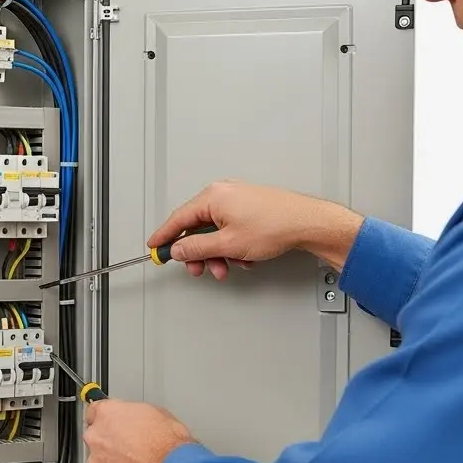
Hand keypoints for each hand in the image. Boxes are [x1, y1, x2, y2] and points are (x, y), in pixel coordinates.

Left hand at [84, 399, 195, 462]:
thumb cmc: (168, 445)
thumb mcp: (156, 413)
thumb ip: (134, 416)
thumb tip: (136, 420)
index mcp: (107, 414)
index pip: (94, 411)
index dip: (106, 419)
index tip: (111, 423)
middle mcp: (96, 437)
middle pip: (96, 437)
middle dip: (110, 442)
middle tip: (131, 448)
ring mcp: (97, 462)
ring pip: (100, 461)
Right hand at [149, 179, 364, 279]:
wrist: (307, 223)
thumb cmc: (275, 225)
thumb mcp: (227, 244)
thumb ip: (196, 248)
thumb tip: (179, 250)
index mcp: (212, 197)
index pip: (178, 219)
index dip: (164, 236)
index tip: (155, 247)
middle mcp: (223, 193)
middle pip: (197, 227)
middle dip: (198, 252)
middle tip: (199, 268)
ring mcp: (237, 199)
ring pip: (215, 231)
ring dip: (218, 253)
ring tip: (228, 266)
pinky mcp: (249, 207)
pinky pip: (230, 229)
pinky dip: (232, 246)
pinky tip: (244, 257)